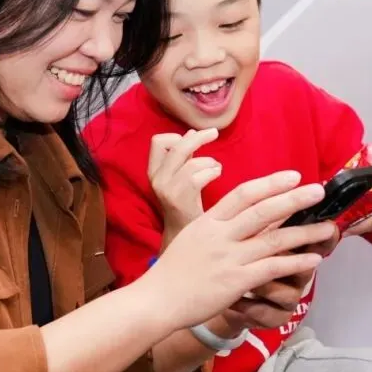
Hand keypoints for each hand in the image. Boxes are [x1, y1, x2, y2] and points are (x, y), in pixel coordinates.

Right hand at [140, 171, 334, 331]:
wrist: (156, 299)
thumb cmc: (172, 272)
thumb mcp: (191, 238)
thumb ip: (214, 228)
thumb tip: (237, 219)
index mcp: (208, 221)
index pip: (243, 194)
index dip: (270, 183)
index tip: (293, 176)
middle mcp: (220, 235)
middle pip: (263, 210)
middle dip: (294, 199)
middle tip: (318, 191)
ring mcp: (228, 258)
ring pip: (274, 239)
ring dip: (304, 233)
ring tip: (327, 228)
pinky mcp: (235, 281)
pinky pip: (272, 268)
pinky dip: (295, 262)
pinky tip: (313, 259)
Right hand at [149, 129, 220, 248]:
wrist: (184, 238)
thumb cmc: (186, 206)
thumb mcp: (179, 179)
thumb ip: (183, 157)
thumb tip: (192, 132)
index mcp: (154, 171)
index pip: (158, 141)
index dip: (178, 137)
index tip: (193, 139)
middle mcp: (157, 179)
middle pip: (176, 145)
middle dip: (199, 137)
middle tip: (214, 134)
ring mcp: (166, 190)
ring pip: (191, 162)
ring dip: (209, 161)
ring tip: (216, 168)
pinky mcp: (180, 200)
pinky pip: (199, 176)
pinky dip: (213, 171)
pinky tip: (217, 175)